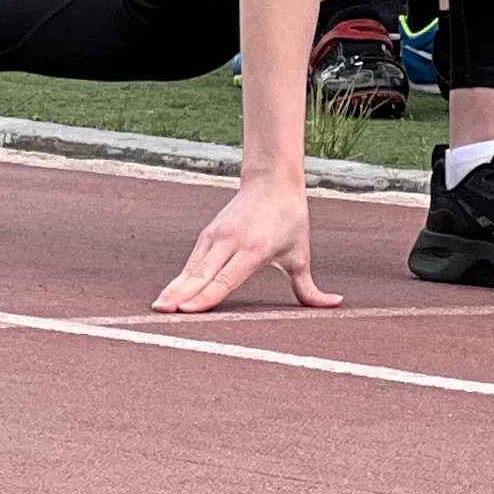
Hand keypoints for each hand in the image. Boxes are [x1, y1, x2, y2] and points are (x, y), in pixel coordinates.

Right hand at [153, 182, 337, 313]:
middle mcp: (229, 242)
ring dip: (173, 287)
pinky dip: (179, 279)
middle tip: (160, 311)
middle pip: (200, 274)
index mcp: (253, 250)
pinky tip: (168, 294)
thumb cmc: (290, 220)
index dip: (206, 296)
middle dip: (179, 294)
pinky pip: (191, 262)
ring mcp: (215, 237)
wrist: (272, 182)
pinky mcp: (208, 235)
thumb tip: (335, 303)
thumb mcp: (301, 255)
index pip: (225, 278)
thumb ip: (310, 287)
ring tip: (158, 306)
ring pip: (191, 268)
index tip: (187, 309)